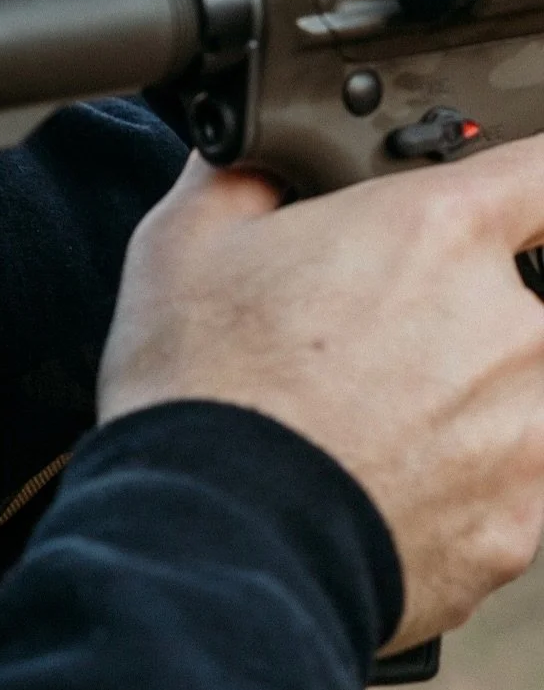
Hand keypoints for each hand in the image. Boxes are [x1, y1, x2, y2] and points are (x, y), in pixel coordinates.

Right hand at [98, 144, 543, 649]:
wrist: (212, 546)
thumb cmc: (199, 388)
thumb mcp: (182, 238)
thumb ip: (244, 170)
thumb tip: (252, 144)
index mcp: (438, 232)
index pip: (540, 170)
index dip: (525, 178)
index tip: (509, 193)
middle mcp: (510, 325)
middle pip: (530, 292)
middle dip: (466, 308)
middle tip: (376, 338)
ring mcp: (529, 433)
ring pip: (526, 392)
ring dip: (471, 399)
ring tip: (372, 423)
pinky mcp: (520, 527)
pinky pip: (511, 485)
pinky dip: (461, 484)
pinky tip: (380, 486)